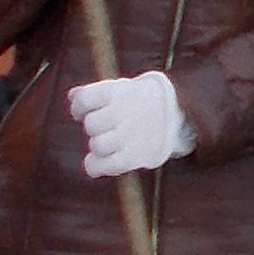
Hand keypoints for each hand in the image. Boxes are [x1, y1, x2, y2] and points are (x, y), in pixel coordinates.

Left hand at [72, 69, 192, 178]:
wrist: (181, 111)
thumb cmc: (144, 100)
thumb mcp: (124, 87)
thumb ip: (96, 91)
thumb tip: (72, 96)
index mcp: (119, 92)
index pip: (84, 100)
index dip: (78, 108)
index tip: (81, 112)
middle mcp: (123, 112)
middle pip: (90, 124)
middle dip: (94, 127)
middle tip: (105, 127)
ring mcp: (129, 135)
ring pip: (97, 145)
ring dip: (98, 145)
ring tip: (109, 142)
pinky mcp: (135, 156)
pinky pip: (107, 165)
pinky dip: (96, 166)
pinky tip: (96, 164)